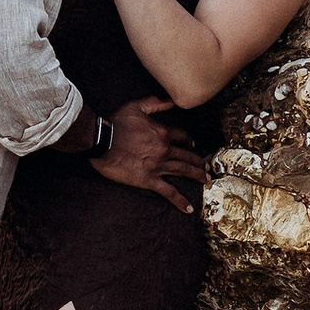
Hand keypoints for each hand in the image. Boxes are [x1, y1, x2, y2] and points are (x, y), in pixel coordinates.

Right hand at [93, 93, 206, 213]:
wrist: (103, 141)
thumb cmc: (116, 124)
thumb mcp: (136, 107)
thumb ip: (154, 104)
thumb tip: (170, 101)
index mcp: (161, 132)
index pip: (181, 136)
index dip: (189, 140)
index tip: (193, 144)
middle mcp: (164, 149)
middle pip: (186, 155)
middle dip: (198, 161)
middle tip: (207, 167)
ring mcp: (158, 166)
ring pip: (183, 171)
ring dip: (196, 175)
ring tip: (206, 180)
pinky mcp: (149, 180)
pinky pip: (168, 192)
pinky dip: (179, 200)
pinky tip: (188, 208)